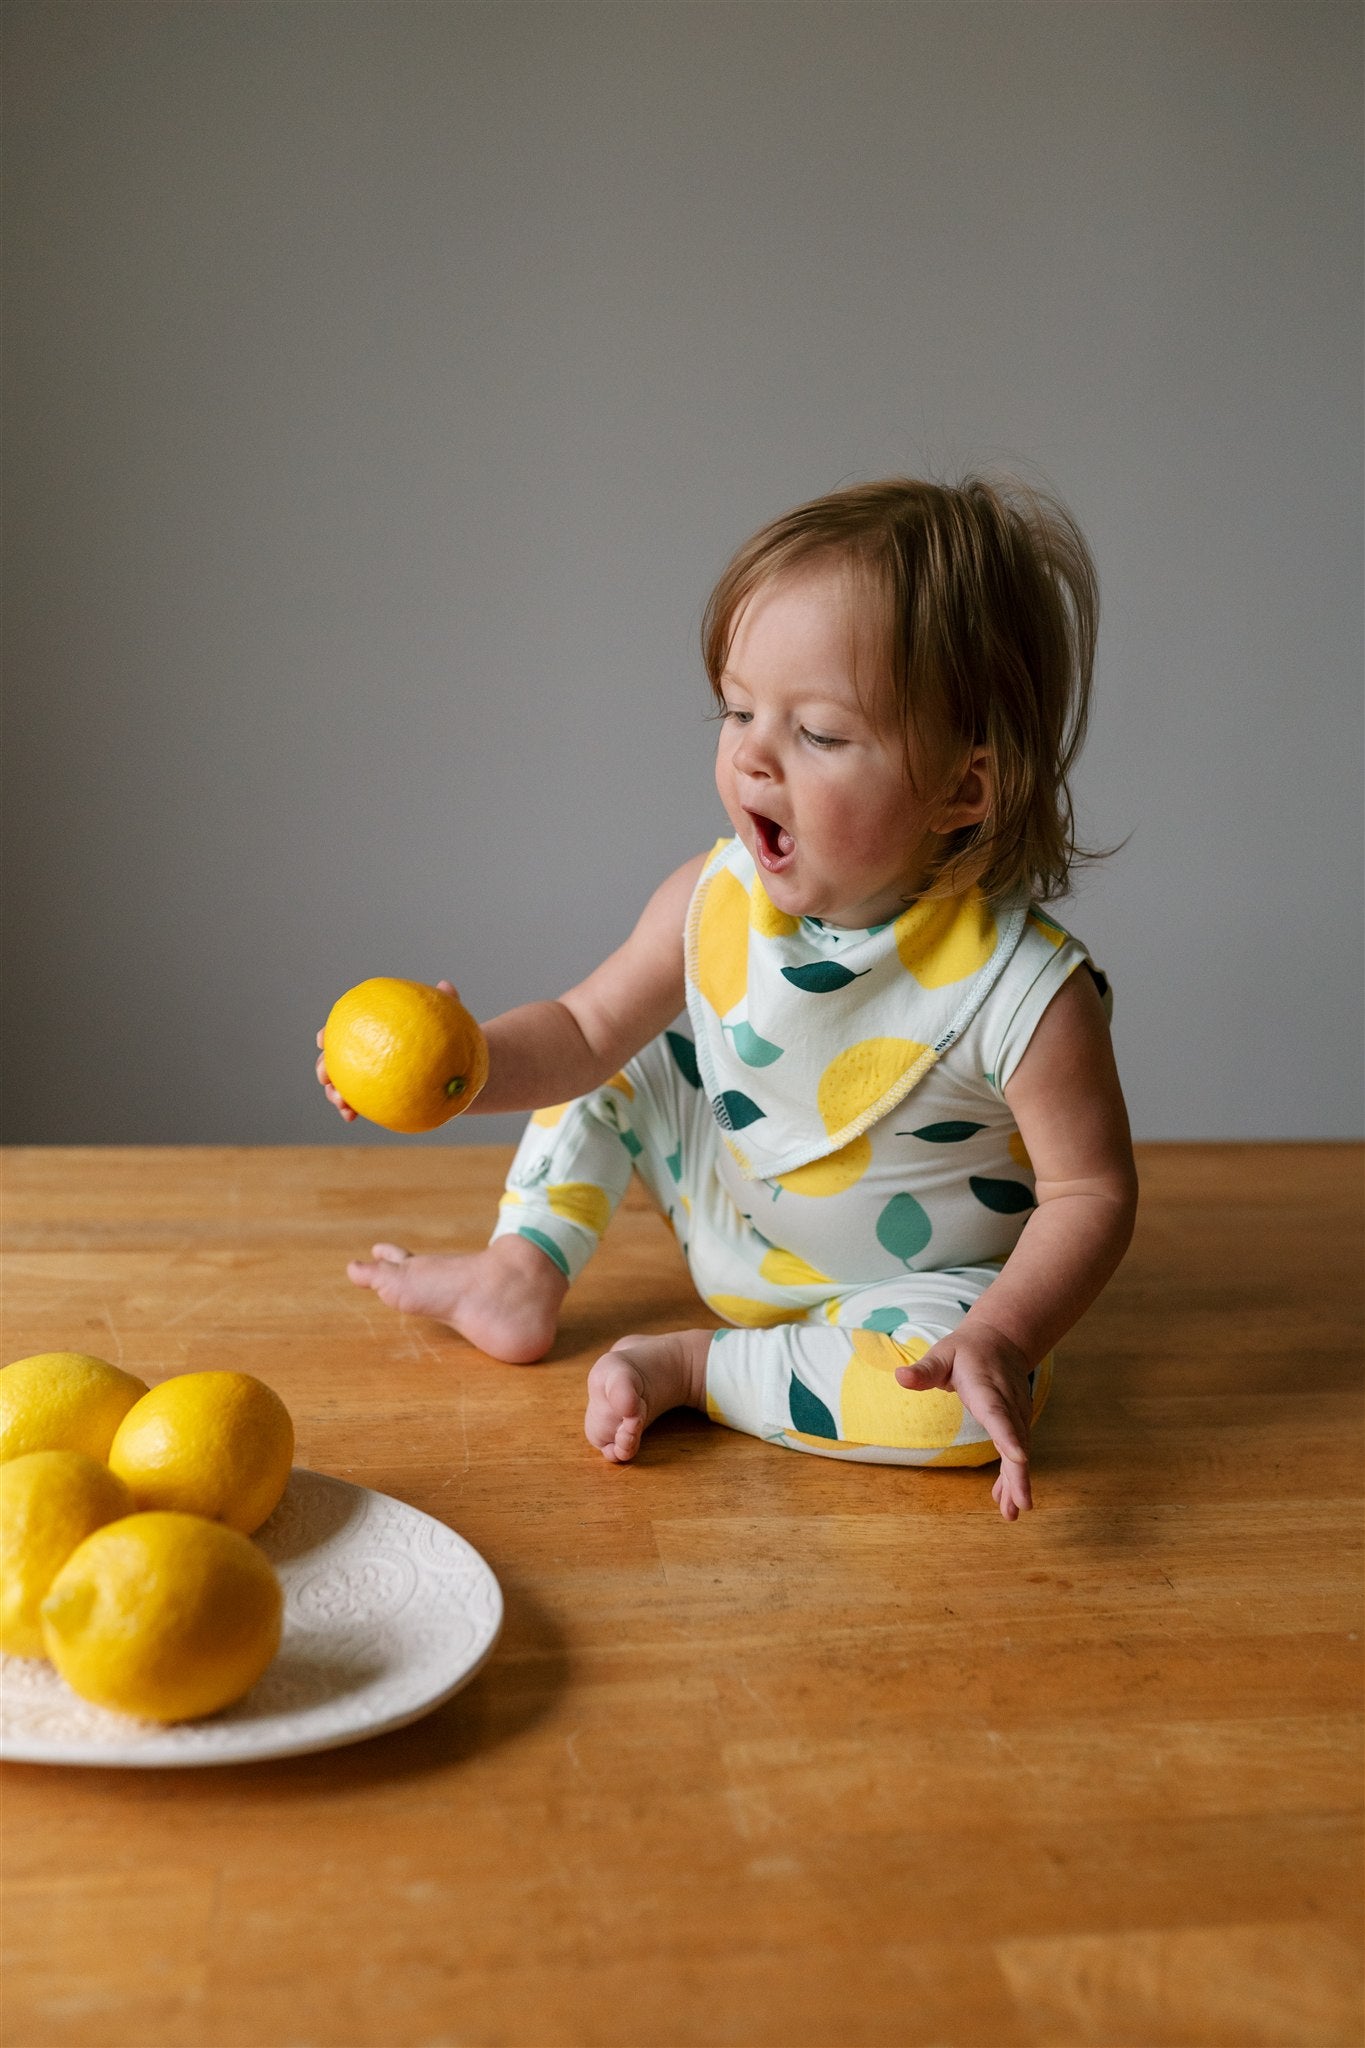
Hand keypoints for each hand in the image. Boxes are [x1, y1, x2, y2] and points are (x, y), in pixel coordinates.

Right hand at [314, 979, 460, 1123]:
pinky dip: (349, 1110)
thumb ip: (446, 1001)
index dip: (328, 1034)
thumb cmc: (447, 1040)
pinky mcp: (376, 1097)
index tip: (322, 1039)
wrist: (456, 1072)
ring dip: (333, 1094)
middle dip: (324, 1068)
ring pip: (341, 1085)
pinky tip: (350, 1116)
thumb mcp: (447, 1021)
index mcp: (374, 1030)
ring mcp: (370, 1077)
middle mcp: (367, 1053)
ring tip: (339, 1102)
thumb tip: (445, 985)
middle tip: (325, 1076)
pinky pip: (357, 1104)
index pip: (344, 1029)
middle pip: (335, 1059)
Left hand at [895, 1325, 1035, 1519]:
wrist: (1001, 1341)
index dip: (1009, 1436)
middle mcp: (1008, 1405)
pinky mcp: (1018, 1425)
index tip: (1019, 1458)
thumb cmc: (966, 1350)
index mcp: (988, 1390)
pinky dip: (1013, 1477)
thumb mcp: (942, 1354)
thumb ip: (924, 1369)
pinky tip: (1005, 1501)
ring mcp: (1017, 1416)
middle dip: (1019, 1474)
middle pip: (1016, 1441)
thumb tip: (900, 1377)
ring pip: (1020, 1452)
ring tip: (1012, 1514)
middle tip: (1021, 1504)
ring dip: (1016, 1483)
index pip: (999, 1414)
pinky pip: (1017, 1454)